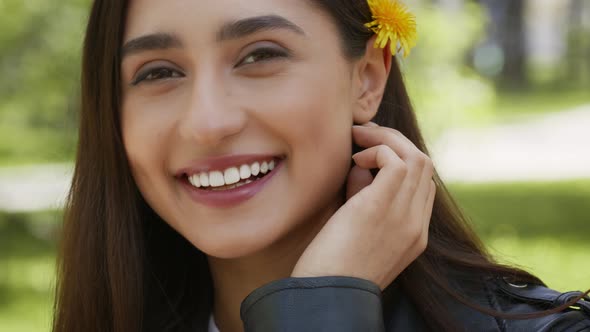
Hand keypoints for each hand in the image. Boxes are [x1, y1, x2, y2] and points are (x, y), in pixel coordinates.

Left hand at [291, 122, 435, 289]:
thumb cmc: (331, 267)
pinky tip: (355, 160)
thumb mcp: (357, 230)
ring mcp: (404, 217)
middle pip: (425, 165)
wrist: (326, 296)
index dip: (401, 160)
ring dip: (386, 138)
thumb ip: (364, 197)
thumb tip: (360, 167)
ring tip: (358, 138)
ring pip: (416, 156)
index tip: (370, 154)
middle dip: (395, 141)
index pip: (424, 184)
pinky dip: (376, 150)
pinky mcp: (381, 208)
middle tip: (364, 135)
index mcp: (415, 235)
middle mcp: (416, 225)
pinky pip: (395, 161)